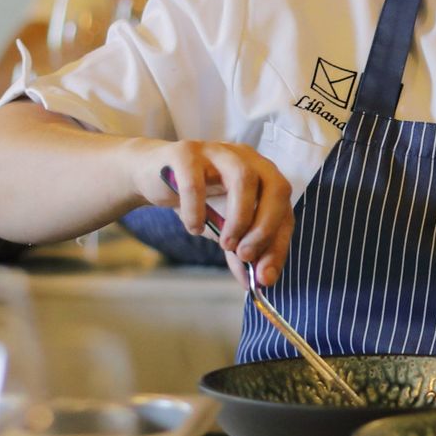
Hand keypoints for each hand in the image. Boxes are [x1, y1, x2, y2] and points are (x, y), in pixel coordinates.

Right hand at [132, 139, 292, 286]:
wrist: (150, 174)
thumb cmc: (197, 200)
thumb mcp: (223, 228)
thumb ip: (242, 253)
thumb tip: (257, 283)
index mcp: (263, 174)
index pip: (285, 208)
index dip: (278, 243)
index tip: (264, 276)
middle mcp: (247, 158)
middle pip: (276, 186)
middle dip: (265, 227)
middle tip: (245, 256)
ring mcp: (217, 151)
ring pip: (243, 178)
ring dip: (239, 218)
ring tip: (225, 244)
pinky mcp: (185, 153)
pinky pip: (196, 183)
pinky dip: (197, 210)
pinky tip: (193, 228)